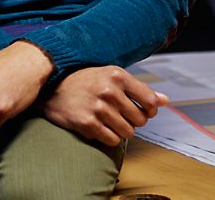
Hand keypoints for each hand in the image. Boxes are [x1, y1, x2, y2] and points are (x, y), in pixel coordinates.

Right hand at [41, 65, 168, 145]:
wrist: (49, 87)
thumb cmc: (83, 80)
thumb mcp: (110, 77)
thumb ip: (139, 89)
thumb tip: (166, 100)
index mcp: (117, 75)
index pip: (150, 101)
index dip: (150, 110)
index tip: (141, 110)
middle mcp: (109, 90)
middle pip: (140, 120)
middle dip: (133, 121)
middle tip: (119, 115)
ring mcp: (98, 107)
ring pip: (128, 132)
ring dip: (120, 130)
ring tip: (108, 121)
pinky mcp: (88, 123)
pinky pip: (112, 140)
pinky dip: (108, 137)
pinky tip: (98, 127)